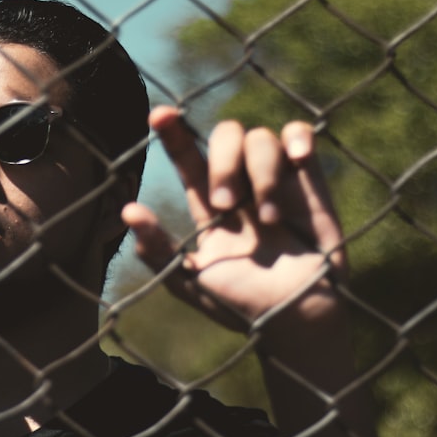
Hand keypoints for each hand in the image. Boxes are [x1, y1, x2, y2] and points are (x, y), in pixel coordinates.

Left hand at [122, 106, 346, 336]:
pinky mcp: (310, 182)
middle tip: (225, 204)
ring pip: (261, 137)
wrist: (297, 321)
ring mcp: (276, 180)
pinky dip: (298, 137)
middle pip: (226, 135)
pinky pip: (301, 137)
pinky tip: (298, 156)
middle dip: (222, 162)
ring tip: (267, 220)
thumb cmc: (240, 306)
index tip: (160, 116)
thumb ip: (158, 250)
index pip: (188, 156)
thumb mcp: (190, 282)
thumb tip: (127, 211)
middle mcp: (241, 185)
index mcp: (208, 204)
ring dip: (261, 172)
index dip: (174, 132)